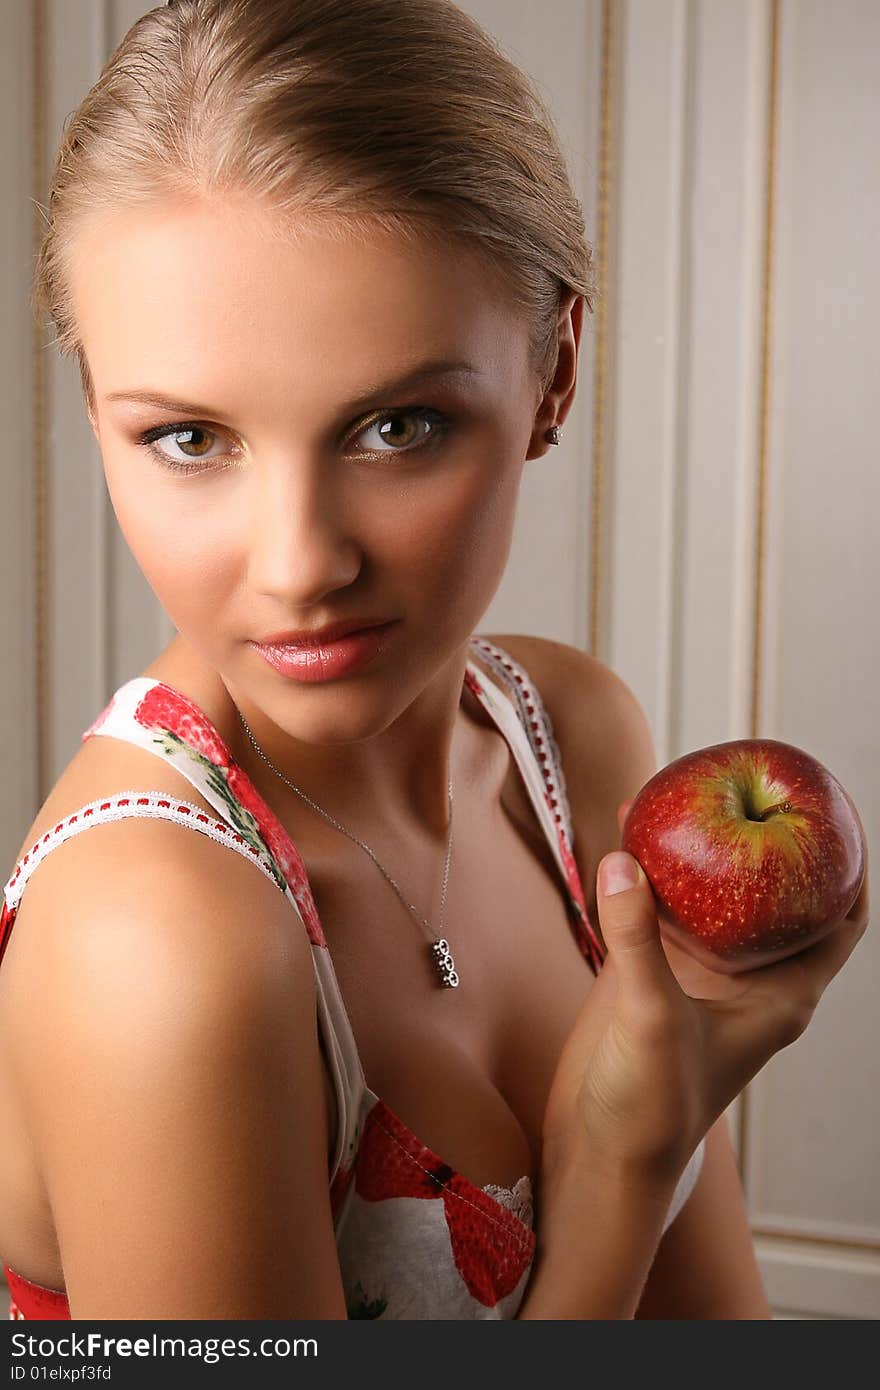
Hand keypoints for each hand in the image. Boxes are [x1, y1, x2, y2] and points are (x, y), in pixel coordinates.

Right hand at [542, 800, 869, 1186]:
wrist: (599, 1148)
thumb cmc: (650, 1107)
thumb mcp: (650, 1019)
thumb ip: (637, 940)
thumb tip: (624, 859)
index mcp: (781, 995)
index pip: (841, 921)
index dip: (852, 865)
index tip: (841, 807)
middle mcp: (747, 977)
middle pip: (777, 894)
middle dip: (772, 839)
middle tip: (758, 777)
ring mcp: (698, 971)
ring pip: (713, 893)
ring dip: (705, 846)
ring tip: (693, 787)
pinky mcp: (650, 969)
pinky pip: (657, 903)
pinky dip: (649, 866)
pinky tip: (632, 826)